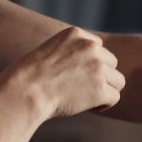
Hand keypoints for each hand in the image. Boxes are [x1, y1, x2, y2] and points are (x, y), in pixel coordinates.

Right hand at [0, 27, 125, 122]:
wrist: (23, 92)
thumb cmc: (30, 78)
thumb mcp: (50, 53)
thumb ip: (72, 53)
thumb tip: (95, 68)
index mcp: (76, 34)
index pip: (98, 47)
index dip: (90, 64)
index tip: (74, 75)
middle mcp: (90, 47)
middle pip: (111, 63)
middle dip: (100, 77)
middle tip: (81, 89)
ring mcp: (97, 67)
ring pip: (117, 81)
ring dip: (105, 90)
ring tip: (85, 99)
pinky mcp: (100, 88)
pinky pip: (114, 97)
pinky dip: (103, 105)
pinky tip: (88, 107)